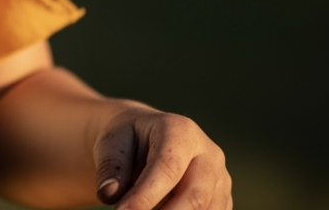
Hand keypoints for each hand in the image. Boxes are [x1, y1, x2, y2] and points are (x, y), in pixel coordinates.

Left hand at [93, 105, 230, 209]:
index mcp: (181, 131)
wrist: (146, 140)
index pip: (167, 168)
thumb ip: (111, 168)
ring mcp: (221, 180)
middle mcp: (210, 155)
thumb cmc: (127, 141)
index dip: (145, 196)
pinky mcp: (223, 200)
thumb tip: (109, 194)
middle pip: (195, 197)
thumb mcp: (111, 144)